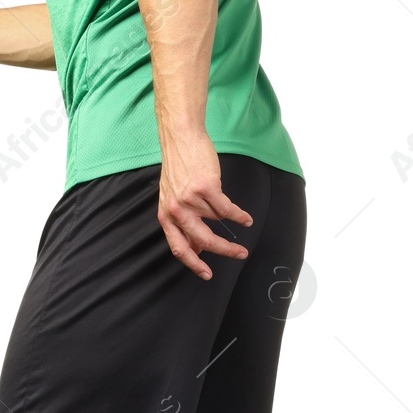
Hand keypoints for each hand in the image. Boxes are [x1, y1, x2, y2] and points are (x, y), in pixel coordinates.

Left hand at [156, 132, 252, 280]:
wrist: (180, 138)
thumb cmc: (179, 167)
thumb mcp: (172, 198)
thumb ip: (182, 221)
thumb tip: (197, 247)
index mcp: (166, 215)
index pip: (179, 247)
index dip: (194, 263)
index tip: (206, 274)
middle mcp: (176, 210)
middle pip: (202, 241)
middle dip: (223, 251)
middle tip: (238, 255)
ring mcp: (190, 199)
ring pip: (217, 221)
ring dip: (233, 226)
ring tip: (245, 229)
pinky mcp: (206, 188)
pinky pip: (227, 209)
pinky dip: (239, 215)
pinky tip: (246, 219)